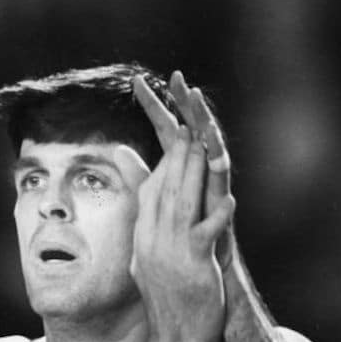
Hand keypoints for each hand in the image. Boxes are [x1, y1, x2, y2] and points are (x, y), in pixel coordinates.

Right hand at [116, 131, 235, 341]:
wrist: (176, 338)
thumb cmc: (169, 303)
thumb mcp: (148, 266)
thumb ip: (148, 236)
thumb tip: (143, 218)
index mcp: (143, 240)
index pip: (149, 195)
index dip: (162, 166)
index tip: (172, 143)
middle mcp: (152, 242)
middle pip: (165, 191)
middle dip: (176, 159)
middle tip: (187, 132)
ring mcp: (170, 252)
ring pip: (182, 203)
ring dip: (194, 174)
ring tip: (203, 149)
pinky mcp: (193, 264)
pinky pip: (206, 232)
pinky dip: (218, 215)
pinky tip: (229, 200)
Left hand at [134, 71, 235, 267]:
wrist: (199, 264)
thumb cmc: (183, 228)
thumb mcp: (154, 197)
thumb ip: (139, 172)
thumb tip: (119, 151)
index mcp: (180, 166)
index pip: (164, 128)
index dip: (151, 106)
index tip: (136, 82)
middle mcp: (199, 168)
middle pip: (189, 127)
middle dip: (183, 102)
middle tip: (176, 77)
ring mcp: (211, 181)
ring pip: (208, 144)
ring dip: (203, 121)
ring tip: (196, 99)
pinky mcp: (220, 199)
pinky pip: (220, 176)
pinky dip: (217, 160)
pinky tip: (211, 144)